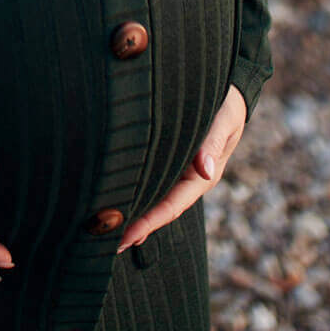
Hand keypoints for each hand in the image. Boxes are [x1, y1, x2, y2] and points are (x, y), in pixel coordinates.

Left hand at [116, 85, 247, 252]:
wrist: (230, 88)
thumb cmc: (227, 103)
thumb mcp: (223, 120)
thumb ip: (212, 143)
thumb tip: (206, 171)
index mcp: (202, 176)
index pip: (172, 206)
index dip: (149, 222)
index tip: (126, 237)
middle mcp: (188, 179)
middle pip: (157, 208)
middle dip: (133, 225)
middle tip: (100, 242)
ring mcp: (177, 170)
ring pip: (150, 195)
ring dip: (129, 210)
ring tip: (99, 227)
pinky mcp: (166, 158)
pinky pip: (147, 178)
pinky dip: (130, 188)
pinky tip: (109, 194)